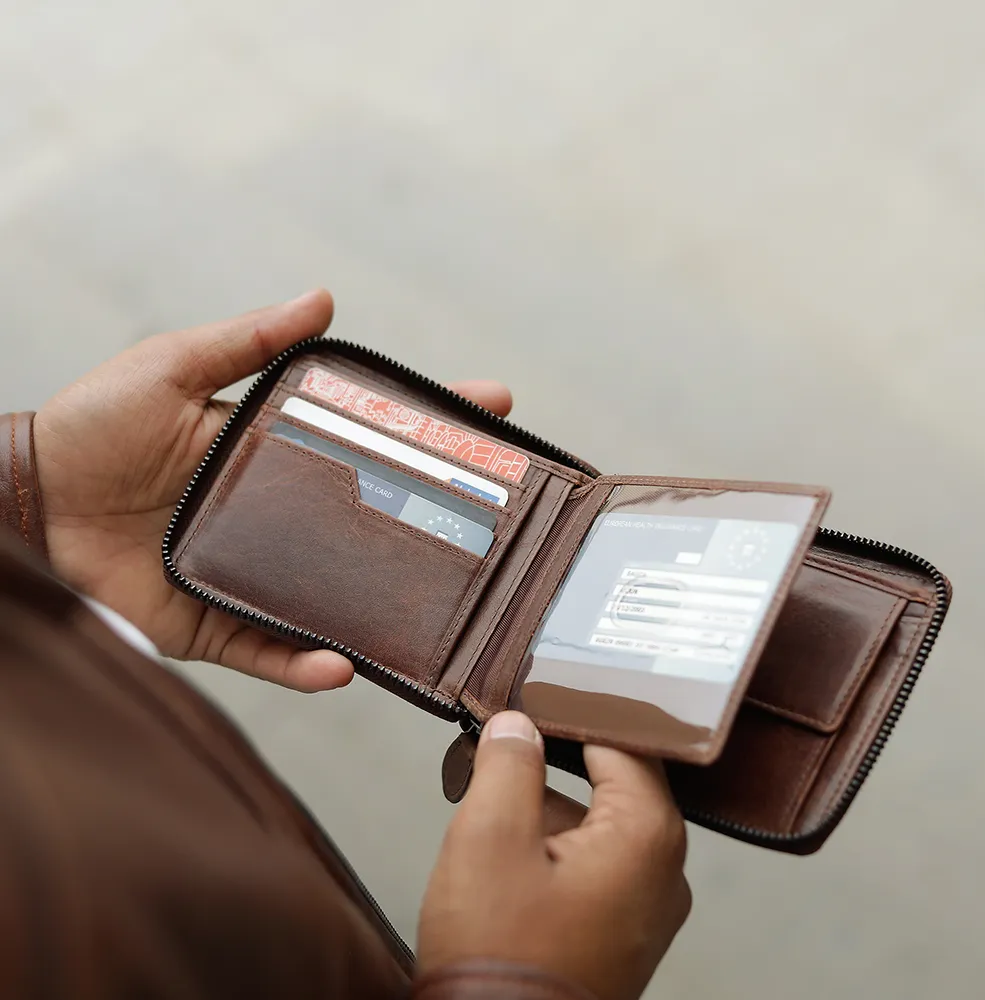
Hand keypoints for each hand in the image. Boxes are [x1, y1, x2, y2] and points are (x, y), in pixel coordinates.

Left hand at [33, 290, 512, 690]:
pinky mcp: (214, 624)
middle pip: (371, 523)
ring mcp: (254, 575)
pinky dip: (303, 665)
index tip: (491, 406)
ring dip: (388, 606)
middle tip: (499, 516)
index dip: (430, 423)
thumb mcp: (175, 367)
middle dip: (438, 519)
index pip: (371, 438)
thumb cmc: (96, 425)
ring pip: (335, 599)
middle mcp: (281, 520)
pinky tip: (341, 665)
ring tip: (444, 604)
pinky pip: (269, 652)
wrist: (29, 499)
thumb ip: (246, 340)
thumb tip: (323, 298)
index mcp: (280, 457)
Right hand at [418, 712, 690, 999]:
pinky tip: (507, 844)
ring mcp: (646, 907)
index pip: (623, 739)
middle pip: (613, 780)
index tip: (533, 692)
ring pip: (599, 822)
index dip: (574, 710)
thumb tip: (517, 725)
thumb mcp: (490, 837)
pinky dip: (554, 844)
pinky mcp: (622, 932)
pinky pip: (595, 862)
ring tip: (492, 789)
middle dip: (554, 758)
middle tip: (506, 735)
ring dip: (548, 804)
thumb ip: (509, 764)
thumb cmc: (500, 956)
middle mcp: (664, 870)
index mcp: (648, 836)